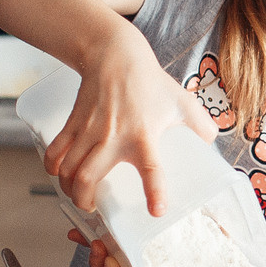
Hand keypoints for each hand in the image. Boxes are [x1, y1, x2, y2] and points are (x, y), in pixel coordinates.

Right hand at [48, 18, 219, 215]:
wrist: (115, 54)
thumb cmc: (150, 80)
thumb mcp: (183, 102)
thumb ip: (201, 125)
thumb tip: (213, 143)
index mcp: (144, 135)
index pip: (151, 169)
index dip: (154, 192)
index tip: (156, 212)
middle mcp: (113, 136)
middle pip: (87, 177)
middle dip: (85, 201)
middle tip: (92, 208)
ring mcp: (89, 130)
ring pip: (68, 169)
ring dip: (68, 188)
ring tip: (78, 195)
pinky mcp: (73, 123)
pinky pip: (55, 151)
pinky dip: (53, 167)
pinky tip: (60, 173)